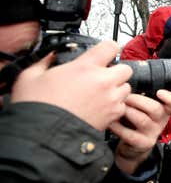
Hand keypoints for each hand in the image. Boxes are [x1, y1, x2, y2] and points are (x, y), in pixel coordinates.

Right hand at [11, 41, 131, 130]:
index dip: (107, 49)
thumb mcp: (30, 76)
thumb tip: (50, 57)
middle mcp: (102, 81)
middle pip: (125, 68)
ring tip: (100, 94)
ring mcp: (110, 99)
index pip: (110, 47)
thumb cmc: (37, 107)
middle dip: (116, 71)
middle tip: (101, 77)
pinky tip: (101, 108)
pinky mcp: (112, 115)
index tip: (103, 54)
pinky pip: (123, 106)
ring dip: (117, 88)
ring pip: (127, 87)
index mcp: (85, 67)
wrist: (42, 135)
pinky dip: (115, 106)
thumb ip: (44, 62)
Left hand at [110, 90, 170, 174]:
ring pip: (142, 120)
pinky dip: (118, 126)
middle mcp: (161, 120)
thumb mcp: (144, 107)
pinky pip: (129, 134)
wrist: (133, 144)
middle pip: (155, 108)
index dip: (170, 98)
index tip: (160, 92)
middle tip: (125, 97)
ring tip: (117, 107)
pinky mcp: (143, 143)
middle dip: (137, 100)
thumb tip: (127, 81)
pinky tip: (112, 121)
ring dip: (127, 111)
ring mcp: (153, 133)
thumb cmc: (137, 119)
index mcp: (164, 109)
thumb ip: (142, 95)